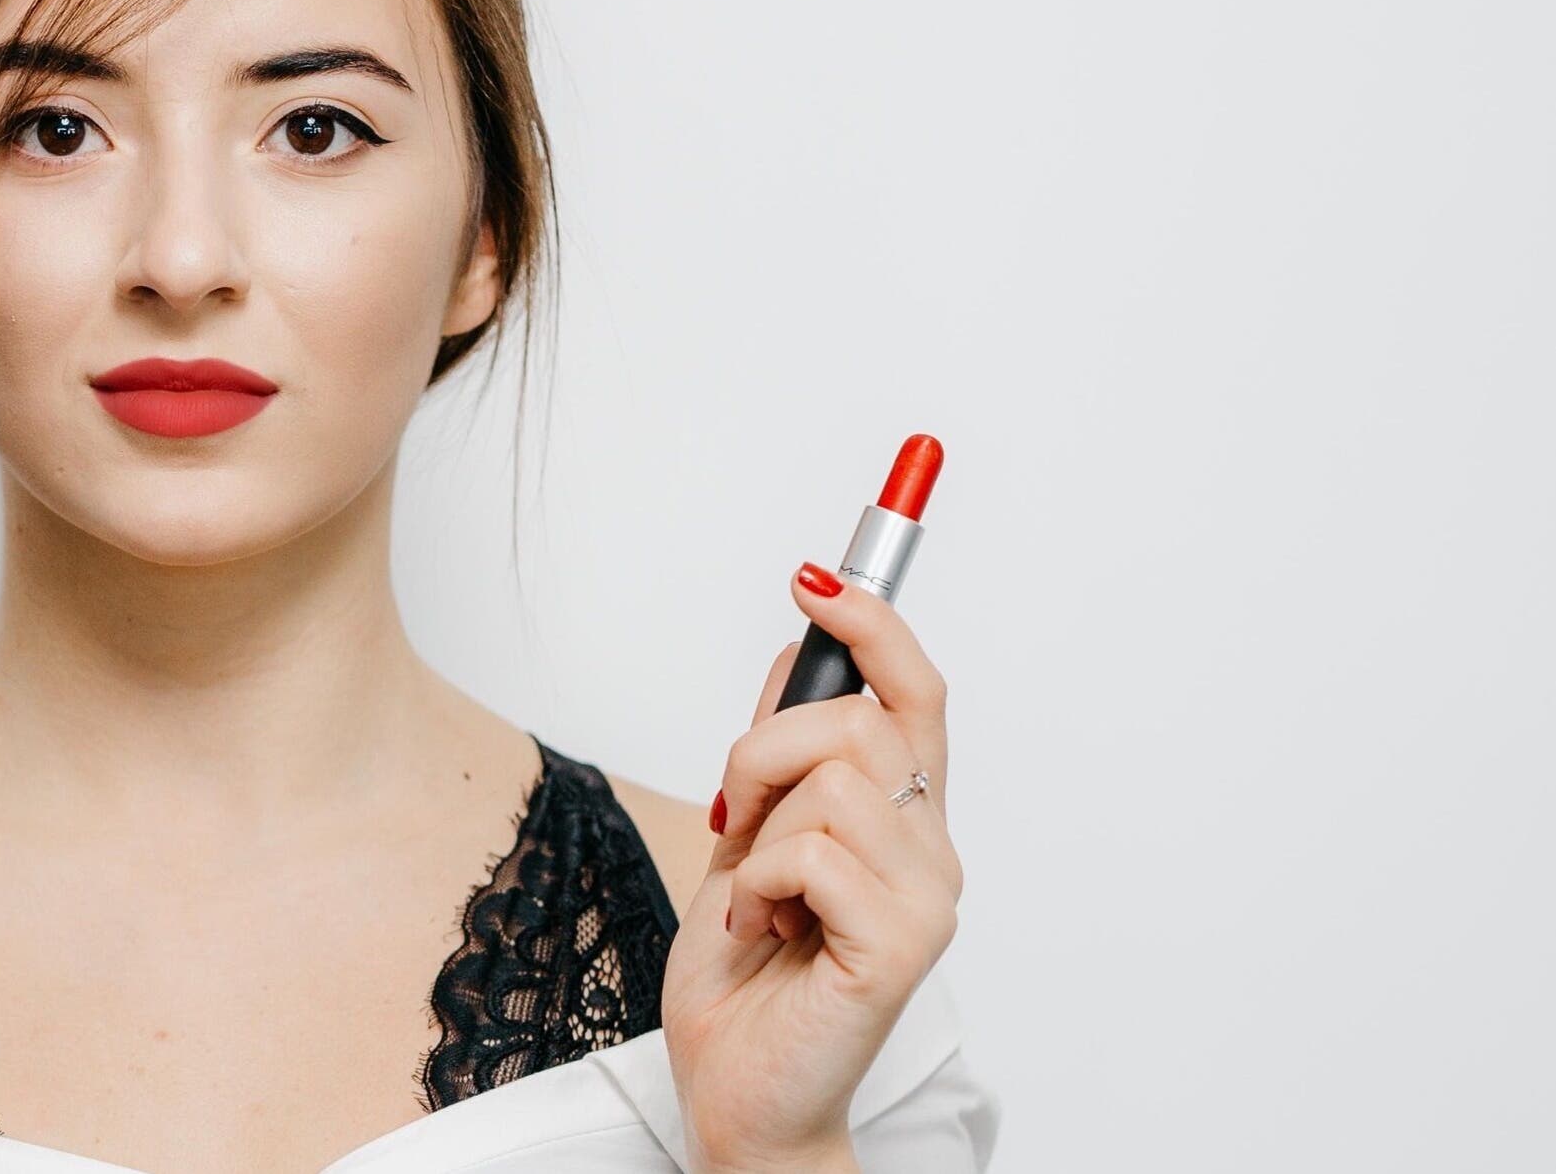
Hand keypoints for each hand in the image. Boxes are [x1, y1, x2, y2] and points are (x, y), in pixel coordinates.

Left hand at [660, 562, 963, 1172]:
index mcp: (902, 818)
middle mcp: (931, 850)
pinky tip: (764, 931)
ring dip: (757, 831)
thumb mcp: (744, 837)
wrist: (738, 1090)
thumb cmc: (746, 977)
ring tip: (754, 897)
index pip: (913, 692)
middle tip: (735, 822)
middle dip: (762, 750)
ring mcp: (926, 896)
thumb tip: (797, 648)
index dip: (875, 621)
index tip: (816, 574)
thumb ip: (777, 754)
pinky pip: (813, 852)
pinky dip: (759, 886)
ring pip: (831, 781)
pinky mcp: (902, 943)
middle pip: (858, 719)